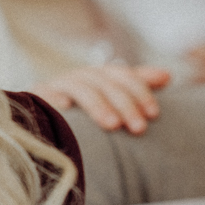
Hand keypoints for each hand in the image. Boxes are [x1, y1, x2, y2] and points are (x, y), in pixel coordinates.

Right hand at [33, 64, 170, 134]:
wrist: (40, 116)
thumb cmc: (83, 110)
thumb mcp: (111, 97)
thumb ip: (137, 85)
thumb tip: (168, 75)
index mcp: (100, 76)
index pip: (123, 76)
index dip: (140, 92)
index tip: (154, 114)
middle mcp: (80, 76)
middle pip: (106, 84)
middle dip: (125, 104)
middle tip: (139, 128)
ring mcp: (57, 85)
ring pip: (81, 88)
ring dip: (97, 105)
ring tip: (112, 125)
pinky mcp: (35, 95)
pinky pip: (44, 93)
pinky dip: (54, 98)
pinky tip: (65, 108)